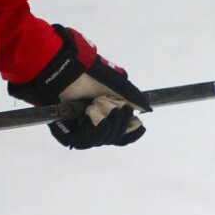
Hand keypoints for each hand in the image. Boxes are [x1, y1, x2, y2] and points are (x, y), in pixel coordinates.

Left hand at [7, 25, 150, 148]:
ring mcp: (82, 129)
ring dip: (110, 127)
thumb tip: (146, 109)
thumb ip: (132, 98)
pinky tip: (100, 122)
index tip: (139, 124)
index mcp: (105, 115)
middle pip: (115, 138)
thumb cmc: (88, 77)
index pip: (122, 133)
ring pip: (103, 140)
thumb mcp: (117, 87)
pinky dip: (96, 132)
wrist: (67, 73)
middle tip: (124, 110)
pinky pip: (86, 141)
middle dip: (121, 125)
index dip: (132, 132)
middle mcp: (94, 125)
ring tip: (108, 112)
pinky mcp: (69, 133)